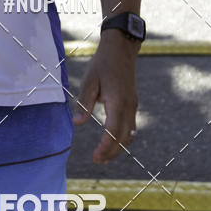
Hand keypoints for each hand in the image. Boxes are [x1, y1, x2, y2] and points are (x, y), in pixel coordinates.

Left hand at [73, 29, 138, 163]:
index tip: (96, 157)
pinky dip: (123, 137)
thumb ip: (84, 102)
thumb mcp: (89, 80)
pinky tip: (114, 140)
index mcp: (118, 102)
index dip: (105, 147)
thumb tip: (78, 123)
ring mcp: (133, 105)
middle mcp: (129, 106)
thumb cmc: (103, 63)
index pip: (114, 132)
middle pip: (124, 138)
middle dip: (112, 152)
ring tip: (105, 156)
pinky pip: (131, 126)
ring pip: (129, 134)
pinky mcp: (133, 103)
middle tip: (98, 161)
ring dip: (118, 147)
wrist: (121, 49)